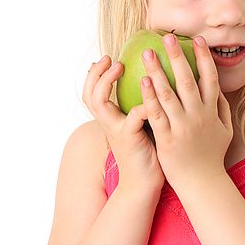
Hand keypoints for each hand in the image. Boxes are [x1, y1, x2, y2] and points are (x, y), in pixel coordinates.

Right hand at [82, 56, 164, 193]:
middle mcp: (109, 123)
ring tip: (120, 66)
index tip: (109, 59)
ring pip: (99, 102)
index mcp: (111, 120)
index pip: (92, 93)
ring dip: (107, 82)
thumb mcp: (142, 127)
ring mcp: (117, 130)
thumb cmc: (148, 154)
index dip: (95, 75)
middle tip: (111, 59)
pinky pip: (133, 115)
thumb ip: (142, 108)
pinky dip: (142, 101)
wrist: (144, 185)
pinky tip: (151, 89)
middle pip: (89, 94)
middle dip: (96, 74)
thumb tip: (155, 85)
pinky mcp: (130, 138)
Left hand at [140, 34, 232, 190]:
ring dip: (158, 71)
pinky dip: (150, 97)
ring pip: (169, 94)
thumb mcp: (225, 130)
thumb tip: (218, 89)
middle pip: (188, 80)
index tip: (196, 39)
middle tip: (166, 37)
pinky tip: (143, 82)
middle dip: (177, 56)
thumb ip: (222, 108)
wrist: (202, 183)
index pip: (210, 78)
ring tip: (148, 53)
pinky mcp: (167, 138)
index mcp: (212, 111)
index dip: (203, 57)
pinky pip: (157, 114)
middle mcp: (199, 115)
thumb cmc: (212, 156)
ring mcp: (183, 126)